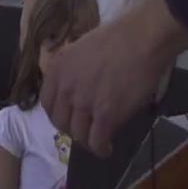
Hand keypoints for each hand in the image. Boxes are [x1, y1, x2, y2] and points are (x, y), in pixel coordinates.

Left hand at [42, 0, 181, 156]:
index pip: (47, 104)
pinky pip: (97, 141)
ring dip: (88, 141)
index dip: (58, 114)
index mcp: (57, 70)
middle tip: (86, 129)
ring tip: (99, 141)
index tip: (69, 118)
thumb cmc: (116, 38)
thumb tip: (75, 89)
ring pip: (78, 135)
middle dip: (72, 129)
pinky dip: (101, 149)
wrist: (140, 39)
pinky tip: (107, 148)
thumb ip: (72, 71)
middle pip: (61, 122)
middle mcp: (66, 88)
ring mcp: (84, 103)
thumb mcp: (80, 50)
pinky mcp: (105, 115)